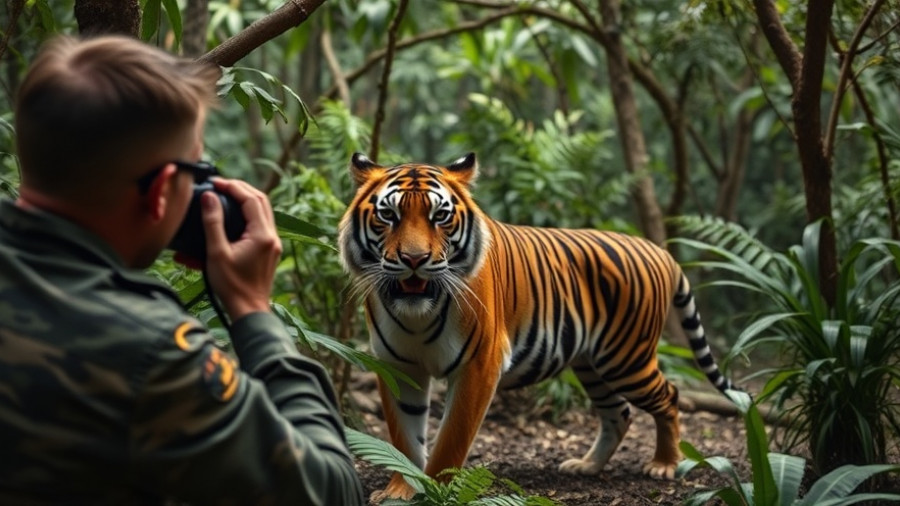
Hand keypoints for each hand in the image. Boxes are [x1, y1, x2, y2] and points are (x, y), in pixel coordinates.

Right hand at [200, 178, 281, 320]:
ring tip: (227, 194)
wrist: (248, 310)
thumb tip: (209, 197)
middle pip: (261, 200)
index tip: (215, 182)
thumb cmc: (231, 286)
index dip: (233, 187)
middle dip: (241, 188)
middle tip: (221, 184)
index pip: (251, 199)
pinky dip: (249, 214)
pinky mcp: (269, 251)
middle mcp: (272, 237)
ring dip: (246, 200)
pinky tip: (234, 214)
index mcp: (262, 235)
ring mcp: (273, 244)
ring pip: (263, 211)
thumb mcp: (216, 253)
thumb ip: (213, 222)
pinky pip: (261, 224)